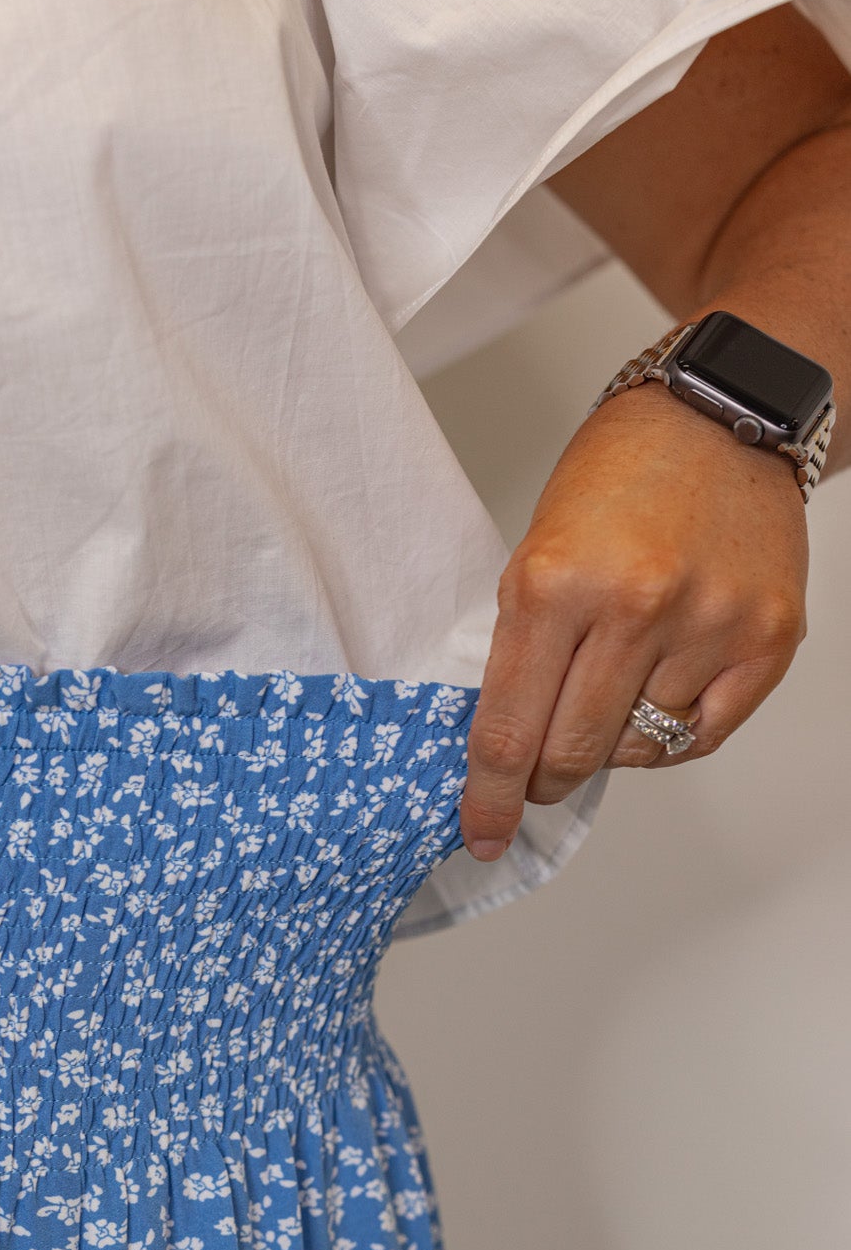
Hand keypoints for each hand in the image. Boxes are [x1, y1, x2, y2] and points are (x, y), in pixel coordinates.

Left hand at [459, 379, 809, 860]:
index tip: (482, 833)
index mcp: (555, 583)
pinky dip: (669, 734)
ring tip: (614, 683)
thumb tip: (506, 750)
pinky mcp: (766, 638)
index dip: (490, 797)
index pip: (509, 730)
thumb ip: (523, 651)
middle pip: (571, 753)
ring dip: (612, 742)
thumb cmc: (619, 479)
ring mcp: (708, 625)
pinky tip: (658, 691)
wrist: (721, 416)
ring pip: (637, 750)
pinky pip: (701, 735)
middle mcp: (635, 606)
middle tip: (540, 771)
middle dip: (544, 779)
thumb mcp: (536, 553)